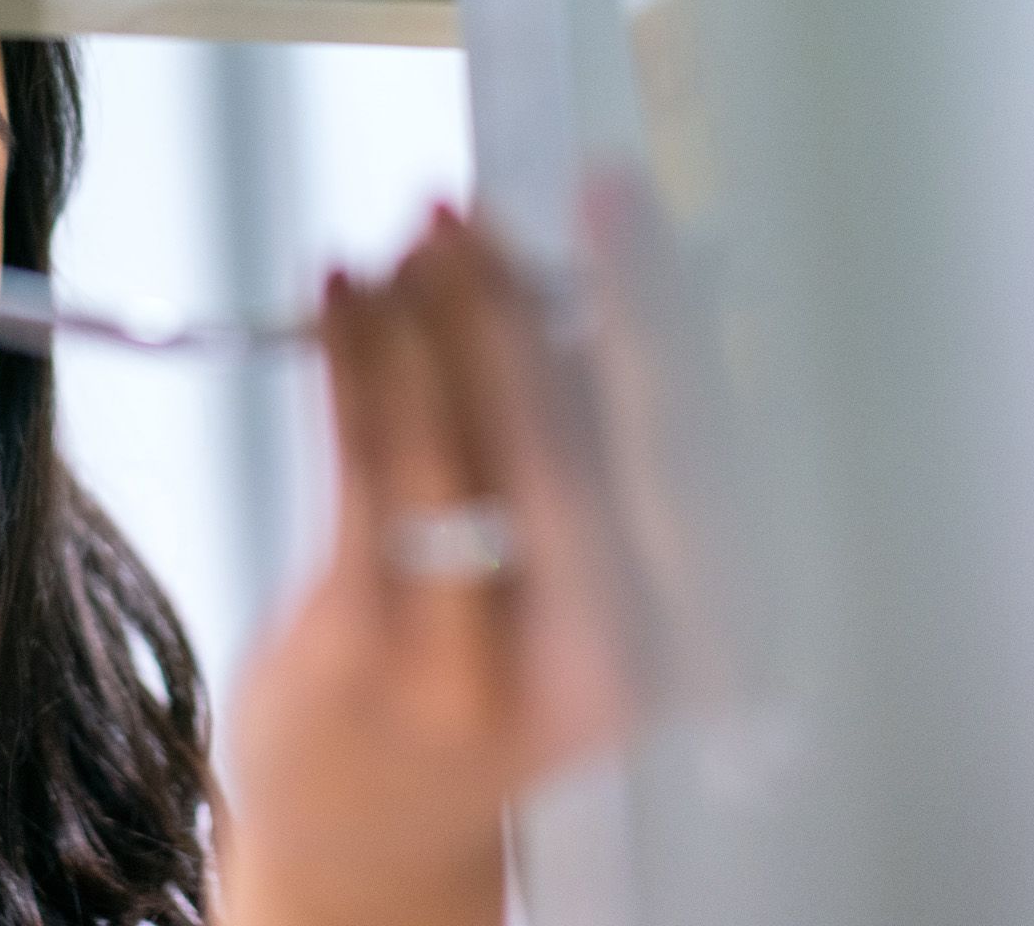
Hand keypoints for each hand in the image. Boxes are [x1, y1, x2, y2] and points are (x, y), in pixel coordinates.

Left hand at [222, 209, 636, 925]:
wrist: (370, 828)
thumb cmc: (486, 663)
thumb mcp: (581, 576)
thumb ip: (598, 443)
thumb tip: (601, 265)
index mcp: (686, 637)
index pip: (690, 446)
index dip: (659, 311)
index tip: (623, 206)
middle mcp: (600, 662)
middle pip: (581, 447)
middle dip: (531, 305)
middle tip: (494, 207)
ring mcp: (478, 667)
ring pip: (460, 448)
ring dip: (432, 317)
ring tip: (414, 234)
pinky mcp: (365, 655)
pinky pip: (362, 471)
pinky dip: (352, 362)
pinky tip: (342, 293)